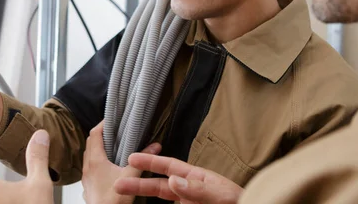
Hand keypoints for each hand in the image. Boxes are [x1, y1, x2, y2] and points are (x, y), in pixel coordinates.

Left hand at [82, 121, 160, 203]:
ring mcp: (86, 176)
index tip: (112, 119)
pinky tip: (107, 166)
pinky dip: (96, 160)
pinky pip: (90, 166)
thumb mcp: (131, 177)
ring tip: (112, 146)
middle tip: (113, 130)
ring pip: (88, 155)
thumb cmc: (113, 201)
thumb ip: (143, 161)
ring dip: (98, 147)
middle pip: (90, 143)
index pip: (95, 134)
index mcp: (95, 160)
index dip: (102, 124)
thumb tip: (155, 146)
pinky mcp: (88, 185)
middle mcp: (87, 166)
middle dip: (101, 134)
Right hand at [114, 153, 242, 203]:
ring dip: (143, 199)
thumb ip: (198, 188)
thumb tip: (173, 179)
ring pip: (161, 200)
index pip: (168, 167)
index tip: (131, 158)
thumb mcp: (220, 194)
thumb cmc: (239, 202)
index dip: (150, 162)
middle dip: (138, 184)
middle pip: (158, 186)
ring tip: (124, 198)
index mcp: (195, 178)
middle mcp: (188, 190)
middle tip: (118, 184)